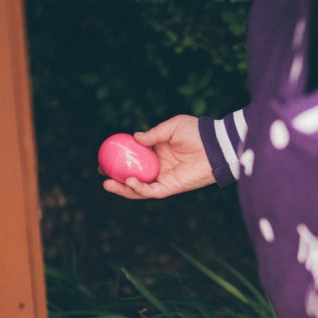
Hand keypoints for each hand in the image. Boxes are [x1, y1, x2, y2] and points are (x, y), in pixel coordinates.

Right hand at [101, 115, 215, 199]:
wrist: (216, 147)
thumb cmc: (197, 133)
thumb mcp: (172, 126)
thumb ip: (154, 133)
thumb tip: (135, 138)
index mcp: (157, 152)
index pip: (134, 158)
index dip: (119, 159)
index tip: (105, 157)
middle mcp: (159, 167)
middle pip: (133, 176)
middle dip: (116, 178)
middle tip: (102, 174)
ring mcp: (164, 178)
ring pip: (139, 188)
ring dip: (123, 188)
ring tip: (107, 184)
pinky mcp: (171, 188)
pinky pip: (151, 191)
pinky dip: (139, 189)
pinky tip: (130, 181)